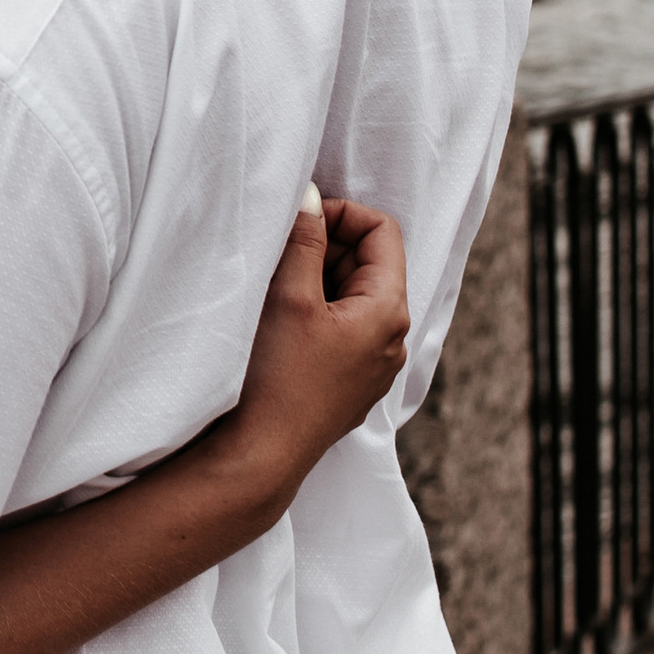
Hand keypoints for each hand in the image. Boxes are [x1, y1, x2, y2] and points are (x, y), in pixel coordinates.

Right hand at [225, 195, 409, 512]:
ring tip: (276, 292)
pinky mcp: (350, 385)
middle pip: (369, 264)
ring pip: (353, 297)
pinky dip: (316, 313)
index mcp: (388, 311)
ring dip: (317, 280)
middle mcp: (393, 340)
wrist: (261, 456)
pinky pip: (343, 330)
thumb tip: (311, 197)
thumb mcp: (290, 294)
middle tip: (280, 256)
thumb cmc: (277, 377)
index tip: (299, 223)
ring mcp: (374, 367)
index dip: (341, 214)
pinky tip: (280, 326)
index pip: (382, 231)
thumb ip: (305, 238)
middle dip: (325, 248)